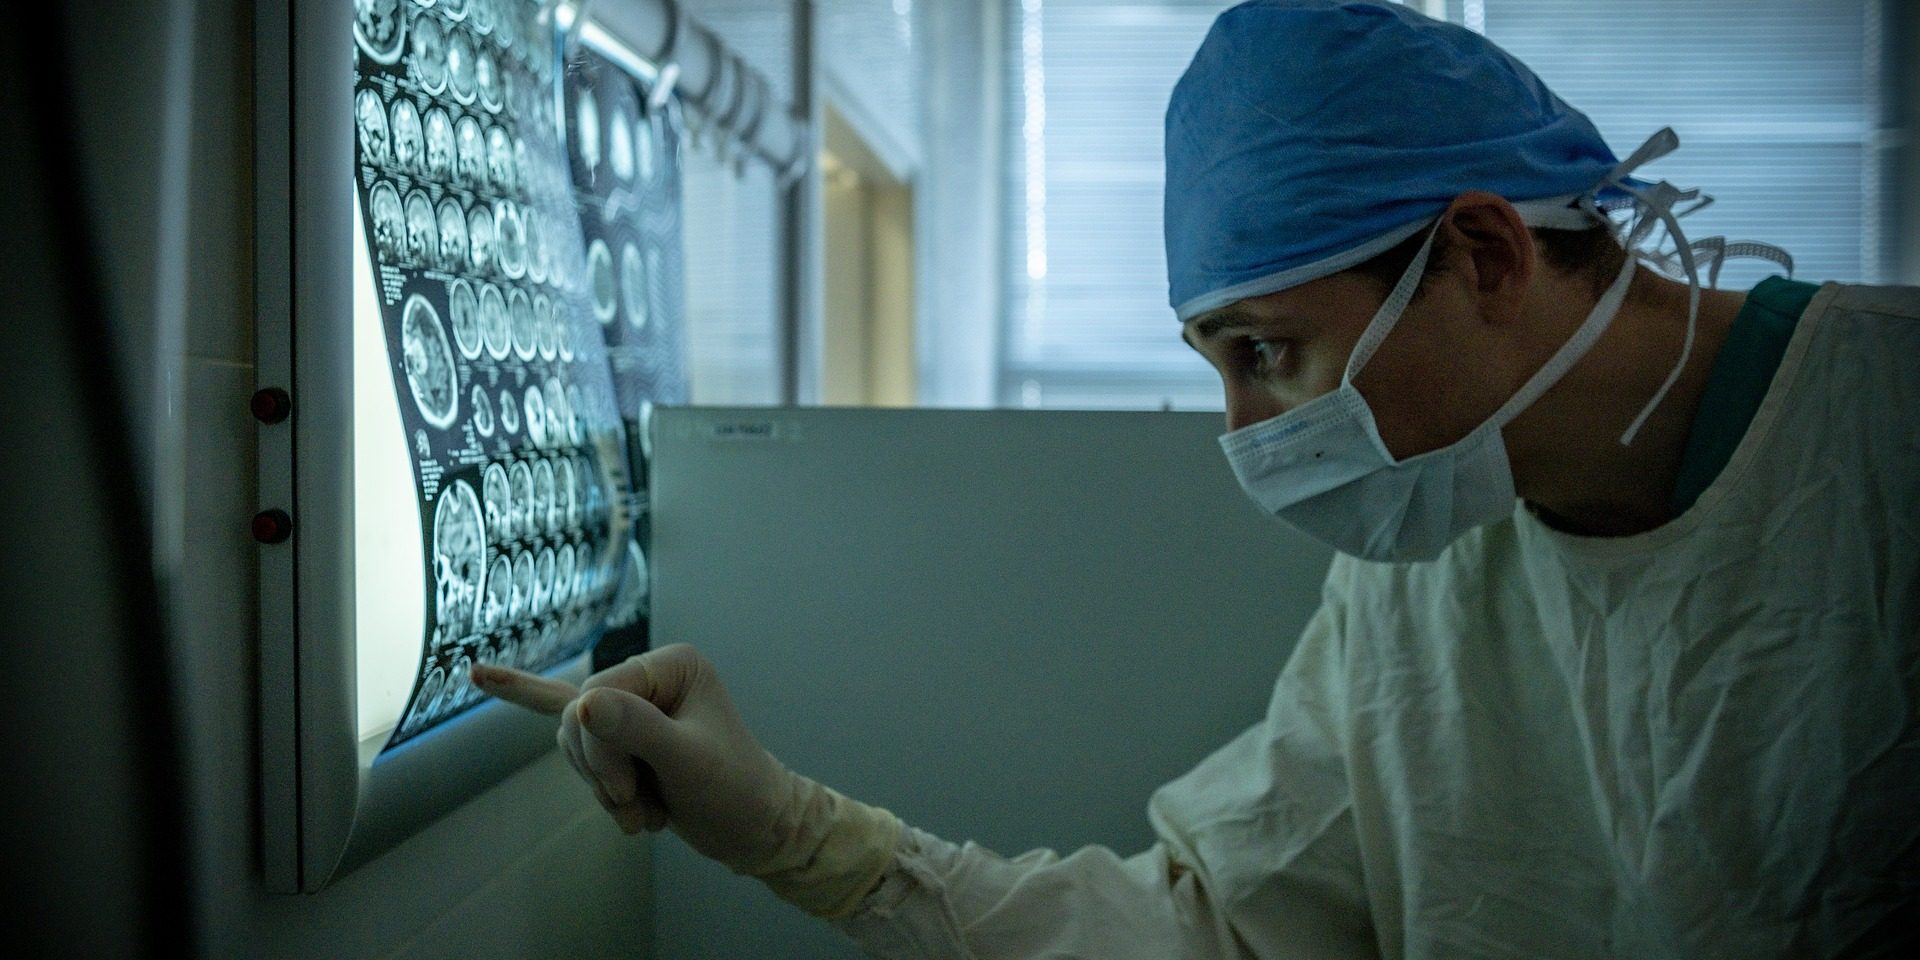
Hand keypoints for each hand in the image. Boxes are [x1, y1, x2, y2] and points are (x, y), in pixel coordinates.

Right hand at [472, 644, 790, 859]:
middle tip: (640, 805)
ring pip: (575, 746)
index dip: (601, 748)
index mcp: (671, 665)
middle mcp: (648, 676)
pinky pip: (562, 713)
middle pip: (579, 721)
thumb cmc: (734, 790)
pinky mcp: (620, 732)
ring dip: (604, 791)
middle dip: (602, 774)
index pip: (597, 696)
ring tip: (646, 812)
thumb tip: (584, 704)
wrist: (753, 826)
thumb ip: (638, 730)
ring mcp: (633, 704)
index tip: (628, 789)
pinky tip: (479, 676)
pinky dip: (524, 695)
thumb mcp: (689, 762)